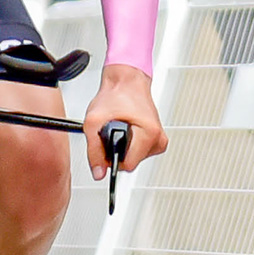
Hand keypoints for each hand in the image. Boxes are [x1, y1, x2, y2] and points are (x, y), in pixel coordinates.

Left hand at [82, 63, 165, 180]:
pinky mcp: (157, 139)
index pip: (128, 165)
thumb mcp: (94, 122)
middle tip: (111, 132)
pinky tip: (126, 130)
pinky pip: (139, 152)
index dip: (112, 159)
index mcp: (149, 134)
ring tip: (119, 127)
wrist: (127, 81)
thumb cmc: (115, 94)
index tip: (106, 146)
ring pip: (134, 159)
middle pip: (131, 163)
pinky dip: (129, 144)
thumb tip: (98, 173)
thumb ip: (94, 151)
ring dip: (123, 147)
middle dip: (117, 151)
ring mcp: (159, 139)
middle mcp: (158, 138)